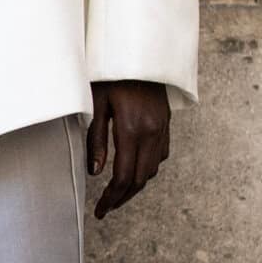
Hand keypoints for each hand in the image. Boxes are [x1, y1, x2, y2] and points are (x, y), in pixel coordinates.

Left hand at [86, 80, 169, 218]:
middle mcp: (152, 133)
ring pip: (152, 170)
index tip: (99, 211)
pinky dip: (147, 168)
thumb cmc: (111, 74)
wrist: (140, 51)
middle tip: (106, 208)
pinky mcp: (166, 123)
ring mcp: (162, 129)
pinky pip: (160, 155)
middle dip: (122, 198)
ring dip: (135, 185)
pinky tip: (133, 169)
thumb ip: (96, 139)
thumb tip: (95, 172)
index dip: (111, 198)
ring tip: (117, 192)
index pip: (123, 177)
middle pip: (139, 179)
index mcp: (132, 129)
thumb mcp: (96, 103)